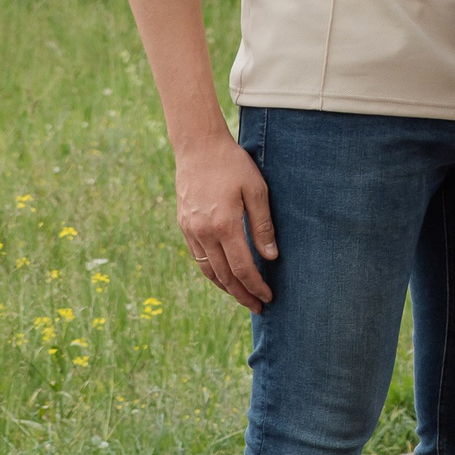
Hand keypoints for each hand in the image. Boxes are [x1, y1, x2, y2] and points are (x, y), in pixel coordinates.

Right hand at [175, 131, 275, 312]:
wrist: (198, 147)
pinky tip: (223, 275)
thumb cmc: (233, 165)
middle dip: (242, 294)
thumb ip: (263, 225)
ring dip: (225, 287)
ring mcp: (190, 230)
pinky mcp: (184, 225)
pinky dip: (212, 271)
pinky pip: (198, 257)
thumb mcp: (256, 190)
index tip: (268, 297)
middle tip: (258, 306)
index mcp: (224, 225)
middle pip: (224, 275)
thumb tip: (270, 257)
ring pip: (208, 270)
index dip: (255, 285)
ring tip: (242, 296)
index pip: (242, 267)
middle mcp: (203, 232)